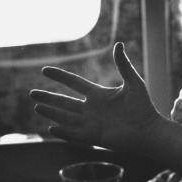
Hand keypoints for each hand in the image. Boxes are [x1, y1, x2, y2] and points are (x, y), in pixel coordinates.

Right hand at [29, 42, 159, 150]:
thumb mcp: (133, 82)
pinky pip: (74, 134)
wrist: (149, 130)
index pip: (74, 83)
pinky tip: (50, 128)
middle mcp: (92, 109)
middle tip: (31, 94)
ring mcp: (91, 124)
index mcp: (98, 95)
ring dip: (52, 112)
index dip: (60, 76)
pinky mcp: (94, 137)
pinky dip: (63, 132)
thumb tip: (119, 44)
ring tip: (37, 107)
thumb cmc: (143, 106)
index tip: (45, 70)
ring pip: (66, 117)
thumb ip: (123, 65)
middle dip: (49, 98)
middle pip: (65, 102)